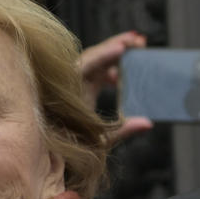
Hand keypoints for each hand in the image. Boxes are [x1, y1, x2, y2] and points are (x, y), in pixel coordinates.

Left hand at [78, 29, 152, 143]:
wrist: (52, 158)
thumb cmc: (69, 151)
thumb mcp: (98, 143)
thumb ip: (122, 131)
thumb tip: (147, 123)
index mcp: (70, 97)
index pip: (85, 68)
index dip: (103, 56)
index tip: (121, 48)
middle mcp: (70, 87)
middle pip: (91, 57)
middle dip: (115, 46)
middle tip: (138, 40)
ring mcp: (74, 87)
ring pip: (93, 62)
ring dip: (114, 54)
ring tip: (138, 47)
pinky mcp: (79, 90)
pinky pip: (93, 72)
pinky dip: (109, 69)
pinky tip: (122, 76)